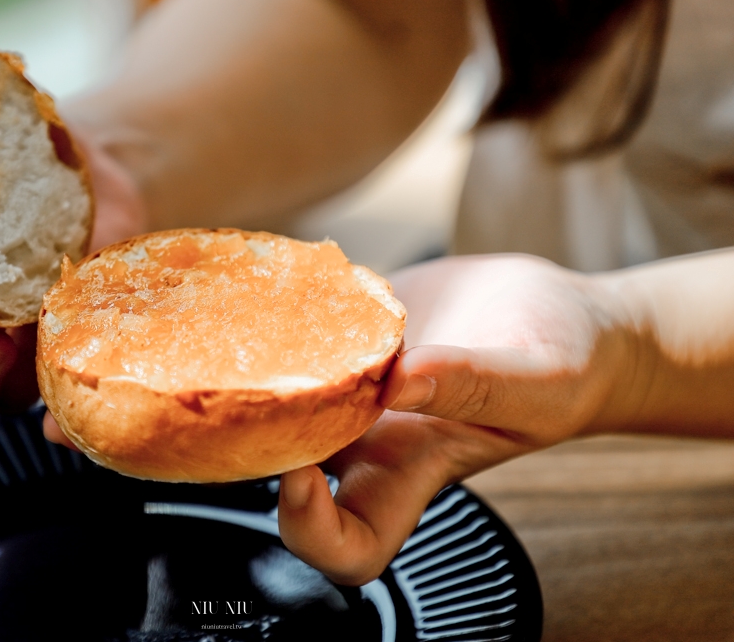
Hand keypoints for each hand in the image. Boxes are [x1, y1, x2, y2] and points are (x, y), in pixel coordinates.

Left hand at [277, 254, 638, 584]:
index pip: (349, 546)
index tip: (299, 476)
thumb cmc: (568, 370)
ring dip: (254, 374)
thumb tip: (398, 380)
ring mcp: (353, 385)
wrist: (564, 315)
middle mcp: (369, 435)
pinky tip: (289, 274)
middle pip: (285, 474)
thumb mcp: (539, 384)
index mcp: (411, 469)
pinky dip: (282, 313)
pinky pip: (296, 332)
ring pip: (276, 399)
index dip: (310, 531)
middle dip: (254, 441)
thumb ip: (477, 385)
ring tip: (255, 325)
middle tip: (251, 387)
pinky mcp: (351, 332)